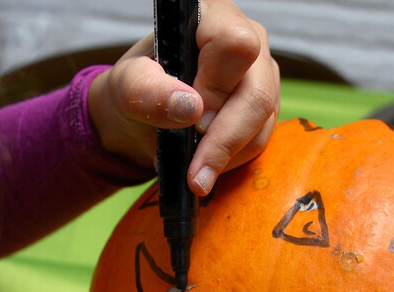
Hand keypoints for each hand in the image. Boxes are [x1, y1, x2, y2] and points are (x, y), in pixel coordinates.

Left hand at [87, 0, 278, 195]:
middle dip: (224, 140)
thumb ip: (149, 91)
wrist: (142, 113)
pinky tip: (205, 164)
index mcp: (211, 17)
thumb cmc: (136, 89)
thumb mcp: (126, 87)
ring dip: (226, 156)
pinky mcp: (267, 106)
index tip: (192, 118)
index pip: (235, 45)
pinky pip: (261, 139)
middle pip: (257, 94)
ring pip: (263, 123)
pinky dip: (232, 160)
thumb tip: (191, 108)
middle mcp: (248, 38)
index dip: (217, 88)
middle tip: (194, 172)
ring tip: (191, 171)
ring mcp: (262, 74)